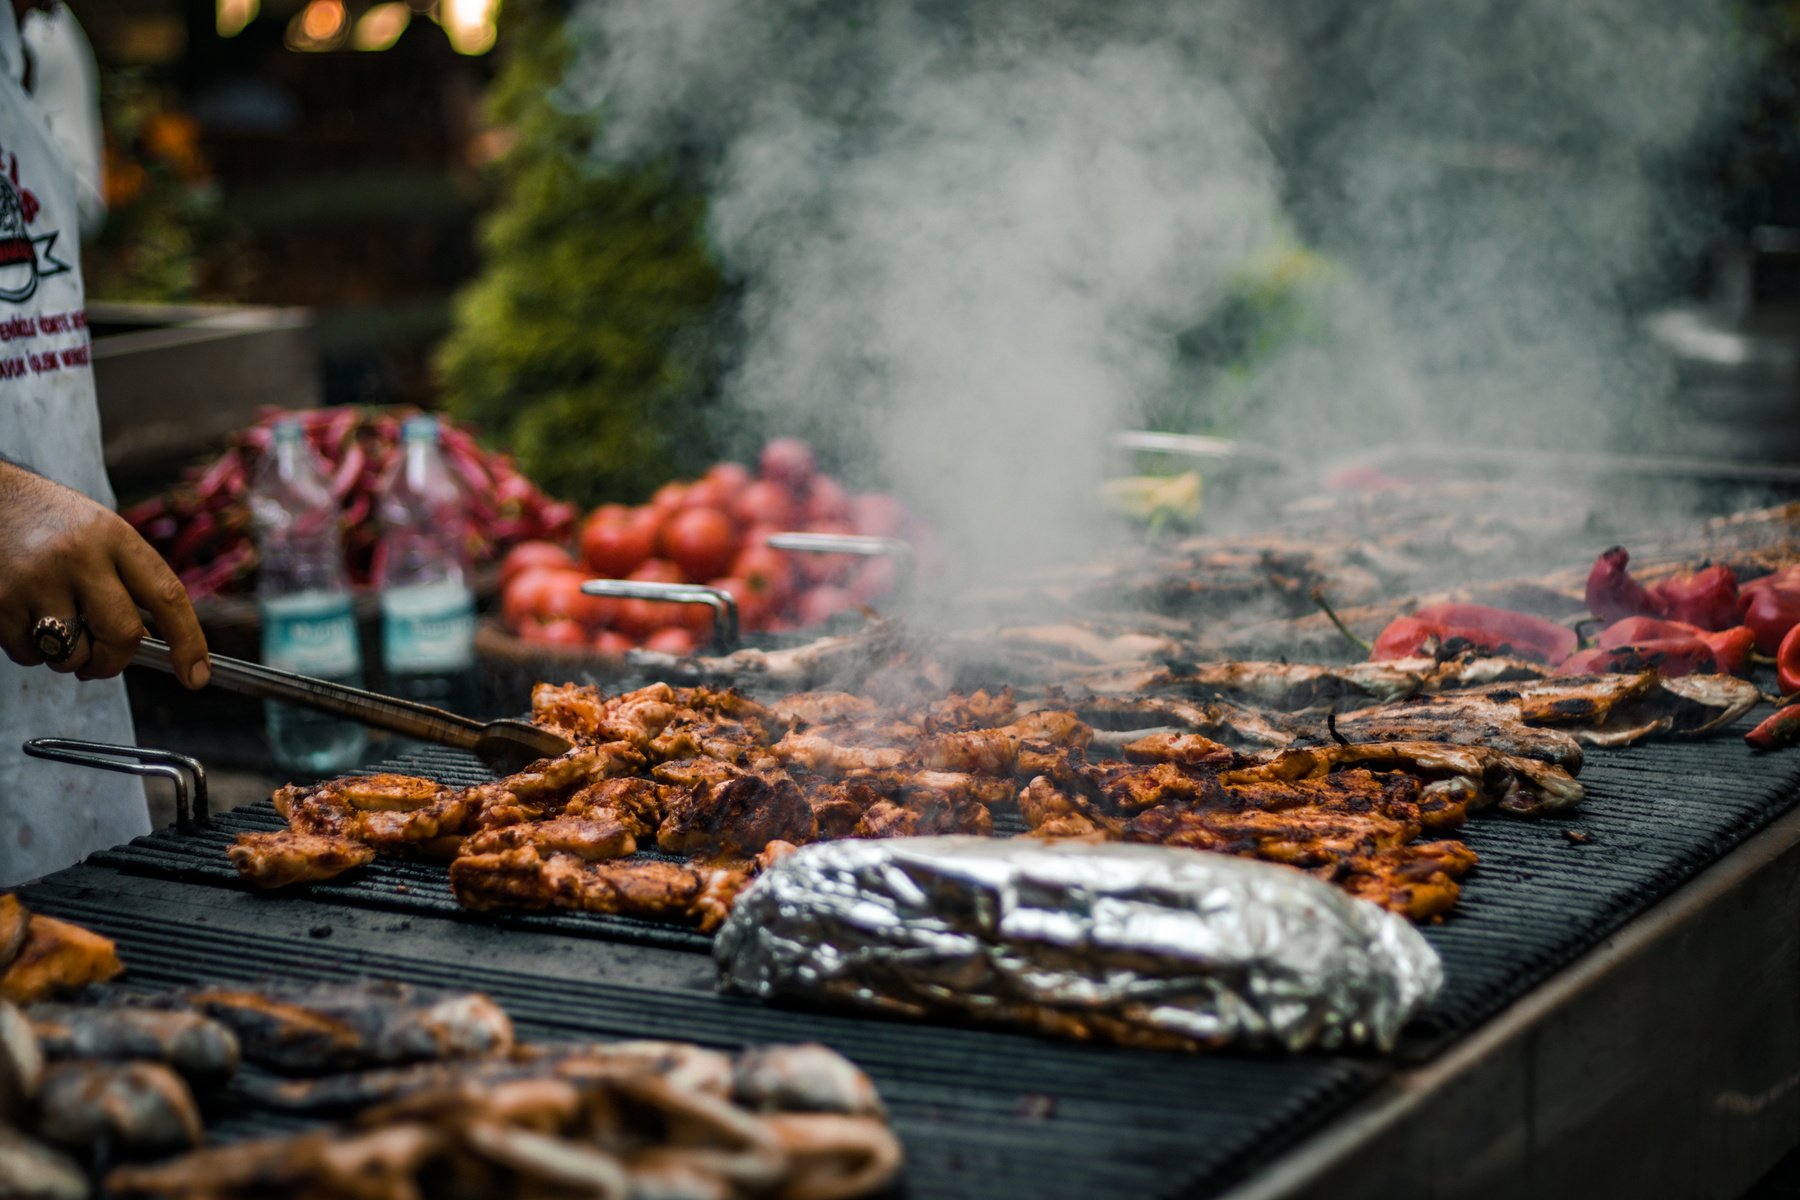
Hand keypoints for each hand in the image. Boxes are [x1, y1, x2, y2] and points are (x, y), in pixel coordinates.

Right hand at [0, 462, 209, 686]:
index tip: (197, 676)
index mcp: (114, 537)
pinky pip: (28, 654)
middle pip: (121, 636)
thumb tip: (150, 645)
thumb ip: (128, 581)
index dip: (188, 642)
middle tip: (102, 659)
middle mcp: (79, 556)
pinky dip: (33, 650)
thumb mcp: (102, 534)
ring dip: (69, 658)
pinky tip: (27, 619)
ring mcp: (36, 579)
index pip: (166, 596)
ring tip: (57, 627)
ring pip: (71, 655)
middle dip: (115, 661)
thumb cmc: (52, 522)